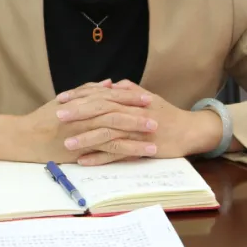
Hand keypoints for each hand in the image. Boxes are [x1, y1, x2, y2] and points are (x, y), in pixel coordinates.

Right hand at [16, 80, 158, 163]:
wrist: (24, 137)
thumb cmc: (44, 118)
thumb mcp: (66, 100)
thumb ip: (88, 90)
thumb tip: (109, 83)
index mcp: (82, 102)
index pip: (111, 97)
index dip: (130, 97)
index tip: (148, 97)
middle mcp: (84, 115)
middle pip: (116, 112)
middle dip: (138, 114)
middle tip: (157, 116)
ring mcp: (83, 132)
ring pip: (114, 131)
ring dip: (136, 135)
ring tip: (154, 138)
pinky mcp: (81, 150)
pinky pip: (107, 150)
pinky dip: (124, 152)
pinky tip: (139, 154)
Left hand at [58, 79, 223, 165]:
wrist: (190, 131)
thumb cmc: (167, 114)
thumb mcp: (148, 98)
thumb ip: (128, 90)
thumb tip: (111, 85)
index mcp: (130, 100)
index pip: (101, 95)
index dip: (80, 97)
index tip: (61, 98)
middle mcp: (131, 113)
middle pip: (101, 111)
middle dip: (78, 114)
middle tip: (57, 115)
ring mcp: (136, 132)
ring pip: (107, 133)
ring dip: (86, 138)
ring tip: (66, 143)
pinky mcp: (141, 148)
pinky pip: (117, 154)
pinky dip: (100, 158)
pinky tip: (84, 161)